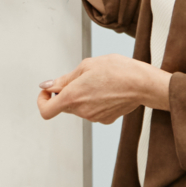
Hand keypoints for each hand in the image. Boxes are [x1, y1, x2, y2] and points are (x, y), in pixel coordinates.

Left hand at [36, 55, 170, 123]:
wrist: (143, 83)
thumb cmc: (117, 70)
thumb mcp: (86, 66)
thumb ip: (64, 79)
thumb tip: (47, 86)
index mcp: (72, 97)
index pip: (46, 110)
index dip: (42, 100)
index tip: (49, 91)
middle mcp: (81, 111)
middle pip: (64, 105)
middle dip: (67, 93)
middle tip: (81, 77)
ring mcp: (94, 118)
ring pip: (79, 107)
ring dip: (82, 95)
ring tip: (99, 80)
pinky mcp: (106, 119)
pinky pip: (92, 110)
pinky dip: (94, 101)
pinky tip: (107, 89)